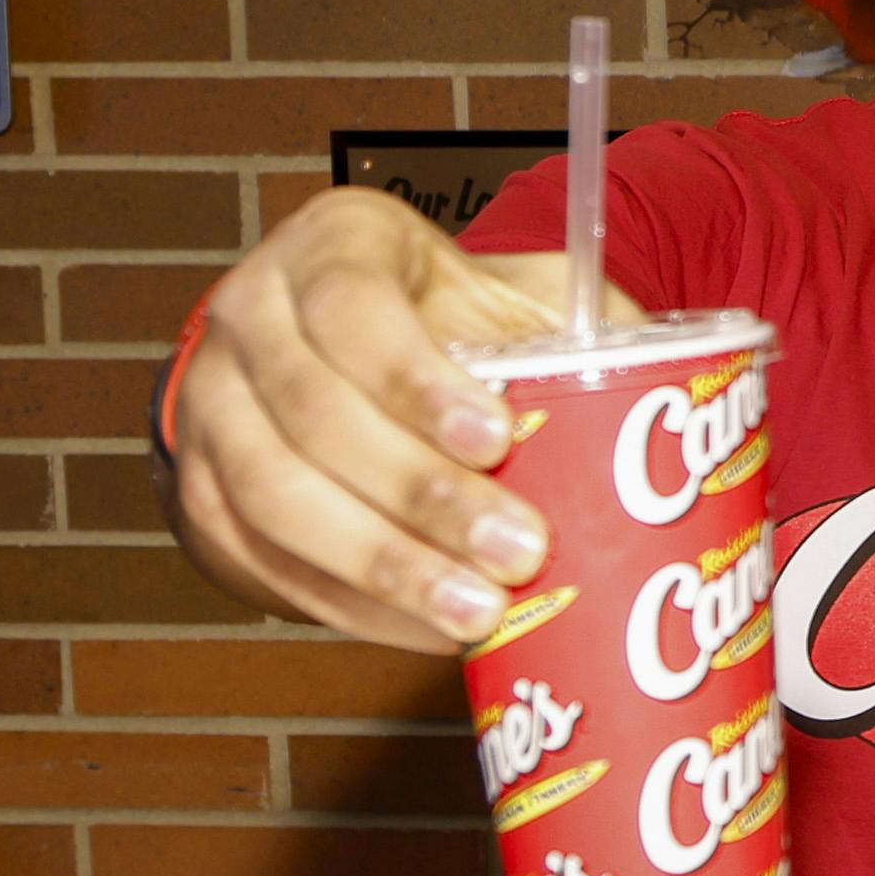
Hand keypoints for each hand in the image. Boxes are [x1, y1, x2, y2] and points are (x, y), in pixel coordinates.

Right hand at [165, 187, 624, 652]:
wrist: (331, 344)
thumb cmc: (442, 316)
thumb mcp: (508, 290)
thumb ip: (576, 324)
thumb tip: (677, 388)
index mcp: (330, 247)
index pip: (353, 309)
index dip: (418, 383)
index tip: (498, 439)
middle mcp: (248, 318)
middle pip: (313, 417)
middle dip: (420, 497)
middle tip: (517, 554)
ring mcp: (208, 406)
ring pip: (273, 499)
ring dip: (381, 566)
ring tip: (474, 612)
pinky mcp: (198, 488)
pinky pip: (260, 559)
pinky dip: (346, 604)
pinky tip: (423, 628)